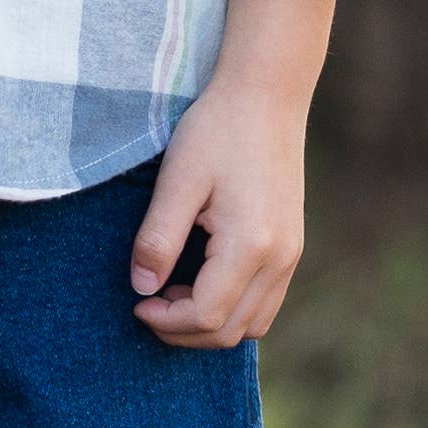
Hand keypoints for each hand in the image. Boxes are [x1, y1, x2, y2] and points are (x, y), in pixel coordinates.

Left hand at [127, 78, 305, 347]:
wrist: (267, 96)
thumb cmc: (217, 129)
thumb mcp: (178, 179)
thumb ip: (158, 237)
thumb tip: (141, 288)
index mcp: (251, 245)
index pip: (207, 315)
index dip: (166, 320)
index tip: (135, 302)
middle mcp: (280, 259)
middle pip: (232, 331)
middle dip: (183, 330)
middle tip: (147, 303)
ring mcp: (292, 255)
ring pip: (253, 324)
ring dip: (210, 323)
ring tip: (172, 291)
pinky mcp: (292, 246)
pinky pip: (265, 301)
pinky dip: (233, 307)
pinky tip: (200, 278)